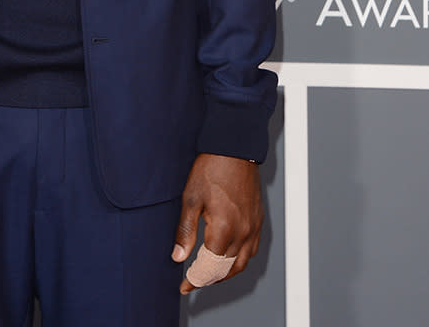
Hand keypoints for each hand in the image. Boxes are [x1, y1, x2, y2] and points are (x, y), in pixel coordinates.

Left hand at [171, 153, 262, 294]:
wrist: (234, 149)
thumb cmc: (212, 169)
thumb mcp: (191, 198)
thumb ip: (185, 231)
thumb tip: (178, 256)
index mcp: (224, 229)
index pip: (209, 267)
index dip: (195, 279)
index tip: (185, 286)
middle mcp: (242, 232)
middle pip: (226, 270)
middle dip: (208, 279)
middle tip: (193, 281)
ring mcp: (253, 228)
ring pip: (241, 264)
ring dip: (225, 273)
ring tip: (209, 274)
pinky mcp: (258, 221)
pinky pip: (252, 251)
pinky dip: (240, 261)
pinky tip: (229, 258)